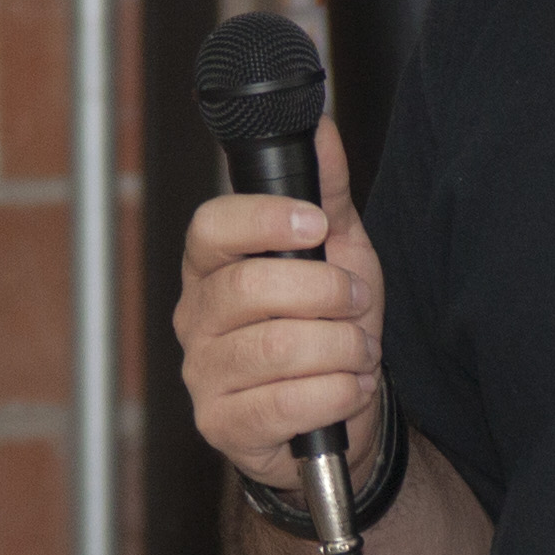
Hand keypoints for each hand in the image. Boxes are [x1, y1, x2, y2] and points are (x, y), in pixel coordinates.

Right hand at [176, 113, 389, 493]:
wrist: (341, 412)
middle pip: (248, 288)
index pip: (210, 228)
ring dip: (339, 347)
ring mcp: (203, 374)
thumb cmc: (329, 325)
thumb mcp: (338, 251)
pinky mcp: (221, 424)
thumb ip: (327, 192)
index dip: (263, 220)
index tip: (314, 224)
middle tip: (356, 301)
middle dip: (324, 293)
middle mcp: (195, 317)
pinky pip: (284, 403)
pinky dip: (335, 393)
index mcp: (213, 266)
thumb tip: (320, 129)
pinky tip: (350, 387)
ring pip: (274, 347)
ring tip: (359, 351)